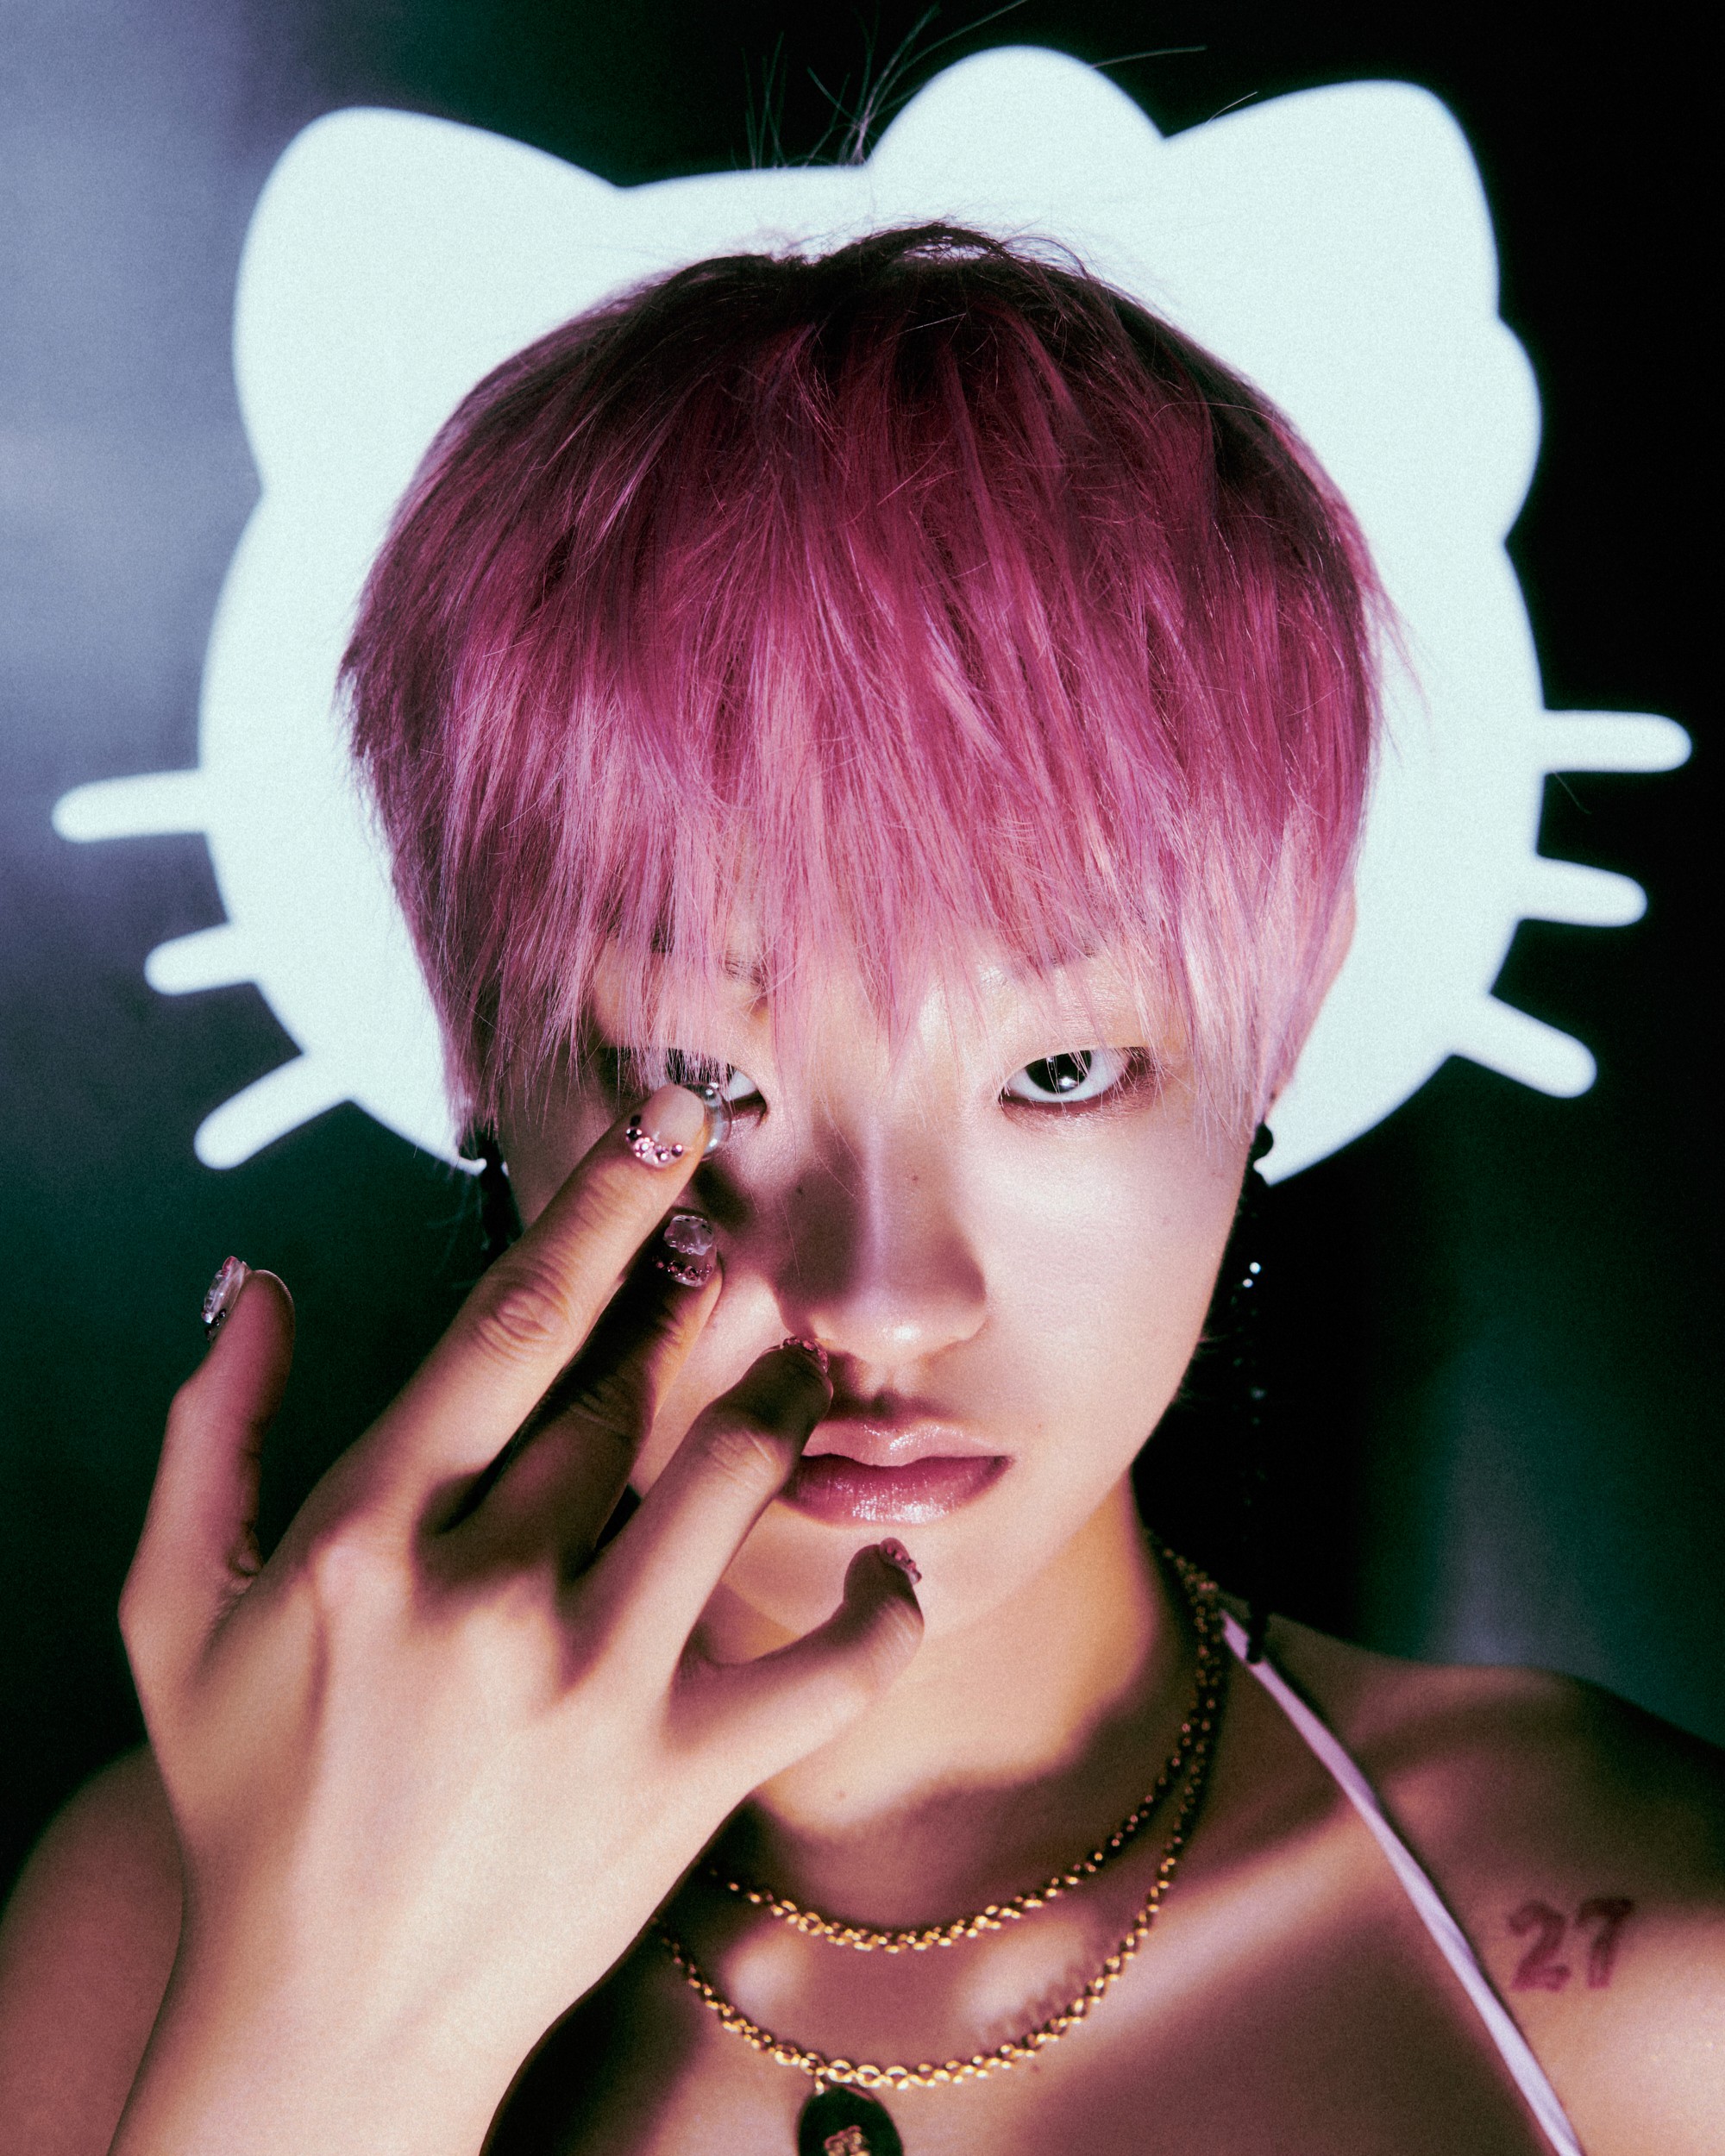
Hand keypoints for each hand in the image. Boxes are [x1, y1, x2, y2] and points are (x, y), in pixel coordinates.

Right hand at [111, 1085, 922, 2155]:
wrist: (328, 2021)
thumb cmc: (249, 1801)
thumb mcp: (177, 1616)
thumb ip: (210, 1435)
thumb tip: (255, 1281)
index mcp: (366, 1541)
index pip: (509, 1327)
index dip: (602, 1210)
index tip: (671, 1125)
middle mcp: (487, 1602)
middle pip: (629, 1398)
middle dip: (696, 1306)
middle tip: (742, 1250)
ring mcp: (593, 1694)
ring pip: (734, 1488)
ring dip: (784, 1410)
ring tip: (802, 1376)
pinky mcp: (679, 1783)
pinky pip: (828, 1670)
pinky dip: (882, 1611)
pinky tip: (888, 1568)